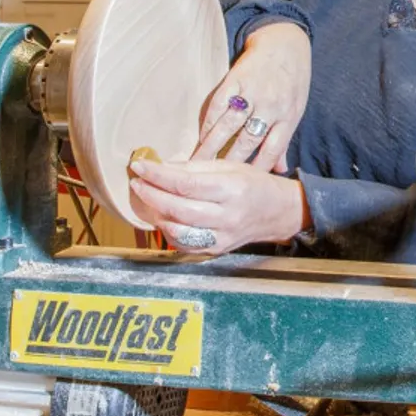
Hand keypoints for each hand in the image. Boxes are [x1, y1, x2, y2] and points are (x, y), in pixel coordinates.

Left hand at [128, 156, 310, 254]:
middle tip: (137, 183)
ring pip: (178, 230)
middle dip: (151, 195)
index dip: (158, 175)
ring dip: (157, 215)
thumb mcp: (230, 166)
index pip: (186, 184)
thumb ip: (194, 168)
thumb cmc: (254, 184)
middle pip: (178, 208)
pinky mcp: (216, 250)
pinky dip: (169, 231)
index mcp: (232, 189)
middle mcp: (227, 216)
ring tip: (148, 200)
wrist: (278, 212)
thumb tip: (162, 166)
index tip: (140, 166)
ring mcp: (222, 237)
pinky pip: (184, 245)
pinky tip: (164, 217)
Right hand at [194, 22, 311, 172]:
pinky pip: (218, 106)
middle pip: (247, 141)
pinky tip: (200, 138)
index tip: (242, 188)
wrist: (285, 43)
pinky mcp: (235, 79)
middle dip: (229, 164)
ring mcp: (252, 92)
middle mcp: (271, 106)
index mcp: (288, 117)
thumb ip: (284, 140)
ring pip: (229, 126)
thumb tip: (281, 171)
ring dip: (211, 148)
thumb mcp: (296, 110)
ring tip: (196, 166)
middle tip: (211, 184)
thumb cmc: (292, 82)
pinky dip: (208, 123)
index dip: (257, 170)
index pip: (272, 150)